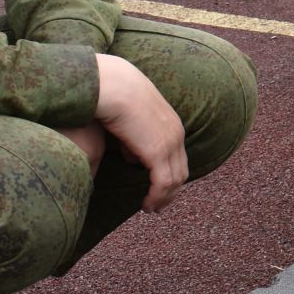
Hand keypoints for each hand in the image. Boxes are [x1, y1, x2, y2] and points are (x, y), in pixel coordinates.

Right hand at [93, 54, 188, 211]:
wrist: (113, 85)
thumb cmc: (113, 95)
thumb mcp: (129, 118)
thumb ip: (134, 137)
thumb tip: (132, 155)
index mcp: (171, 123)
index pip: (178, 155)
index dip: (169, 174)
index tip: (158, 189)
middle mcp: (176, 133)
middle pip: (181, 170)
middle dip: (171, 191)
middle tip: (157, 205)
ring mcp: (170, 142)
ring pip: (174, 180)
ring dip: (164, 198)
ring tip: (151, 208)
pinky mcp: (158, 152)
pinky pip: (163, 183)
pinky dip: (157, 198)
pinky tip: (146, 206)